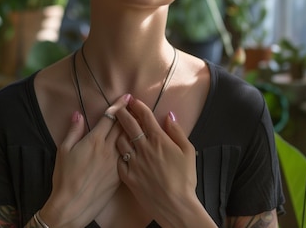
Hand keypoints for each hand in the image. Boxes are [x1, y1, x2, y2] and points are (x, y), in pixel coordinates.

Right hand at [41, 94, 130, 226]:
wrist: (72, 204)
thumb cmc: (64, 177)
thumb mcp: (64, 151)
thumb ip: (73, 131)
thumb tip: (78, 114)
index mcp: (94, 140)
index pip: (110, 118)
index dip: (119, 105)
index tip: (126, 97)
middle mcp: (107, 149)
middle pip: (123, 126)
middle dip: (131, 113)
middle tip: (138, 104)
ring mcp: (116, 163)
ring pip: (130, 141)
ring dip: (136, 129)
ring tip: (143, 120)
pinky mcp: (120, 175)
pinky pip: (130, 156)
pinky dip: (135, 147)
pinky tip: (139, 144)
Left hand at [115, 98, 198, 225]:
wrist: (175, 205)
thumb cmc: (185, 179)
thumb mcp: (188, 151)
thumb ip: (177, 132)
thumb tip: (169, 116)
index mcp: (159, 140)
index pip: (145, 117)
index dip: (138, 106)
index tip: (132, 100)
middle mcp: (143, 148)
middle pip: (129, 125)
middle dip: (122, 113)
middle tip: (119, 107)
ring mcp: (133, 162)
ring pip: (120, 141)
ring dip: (118, 132)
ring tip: (117, 128)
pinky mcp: (128, 176)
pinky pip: (119, 160)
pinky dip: (119, 153)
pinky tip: (120, 151)